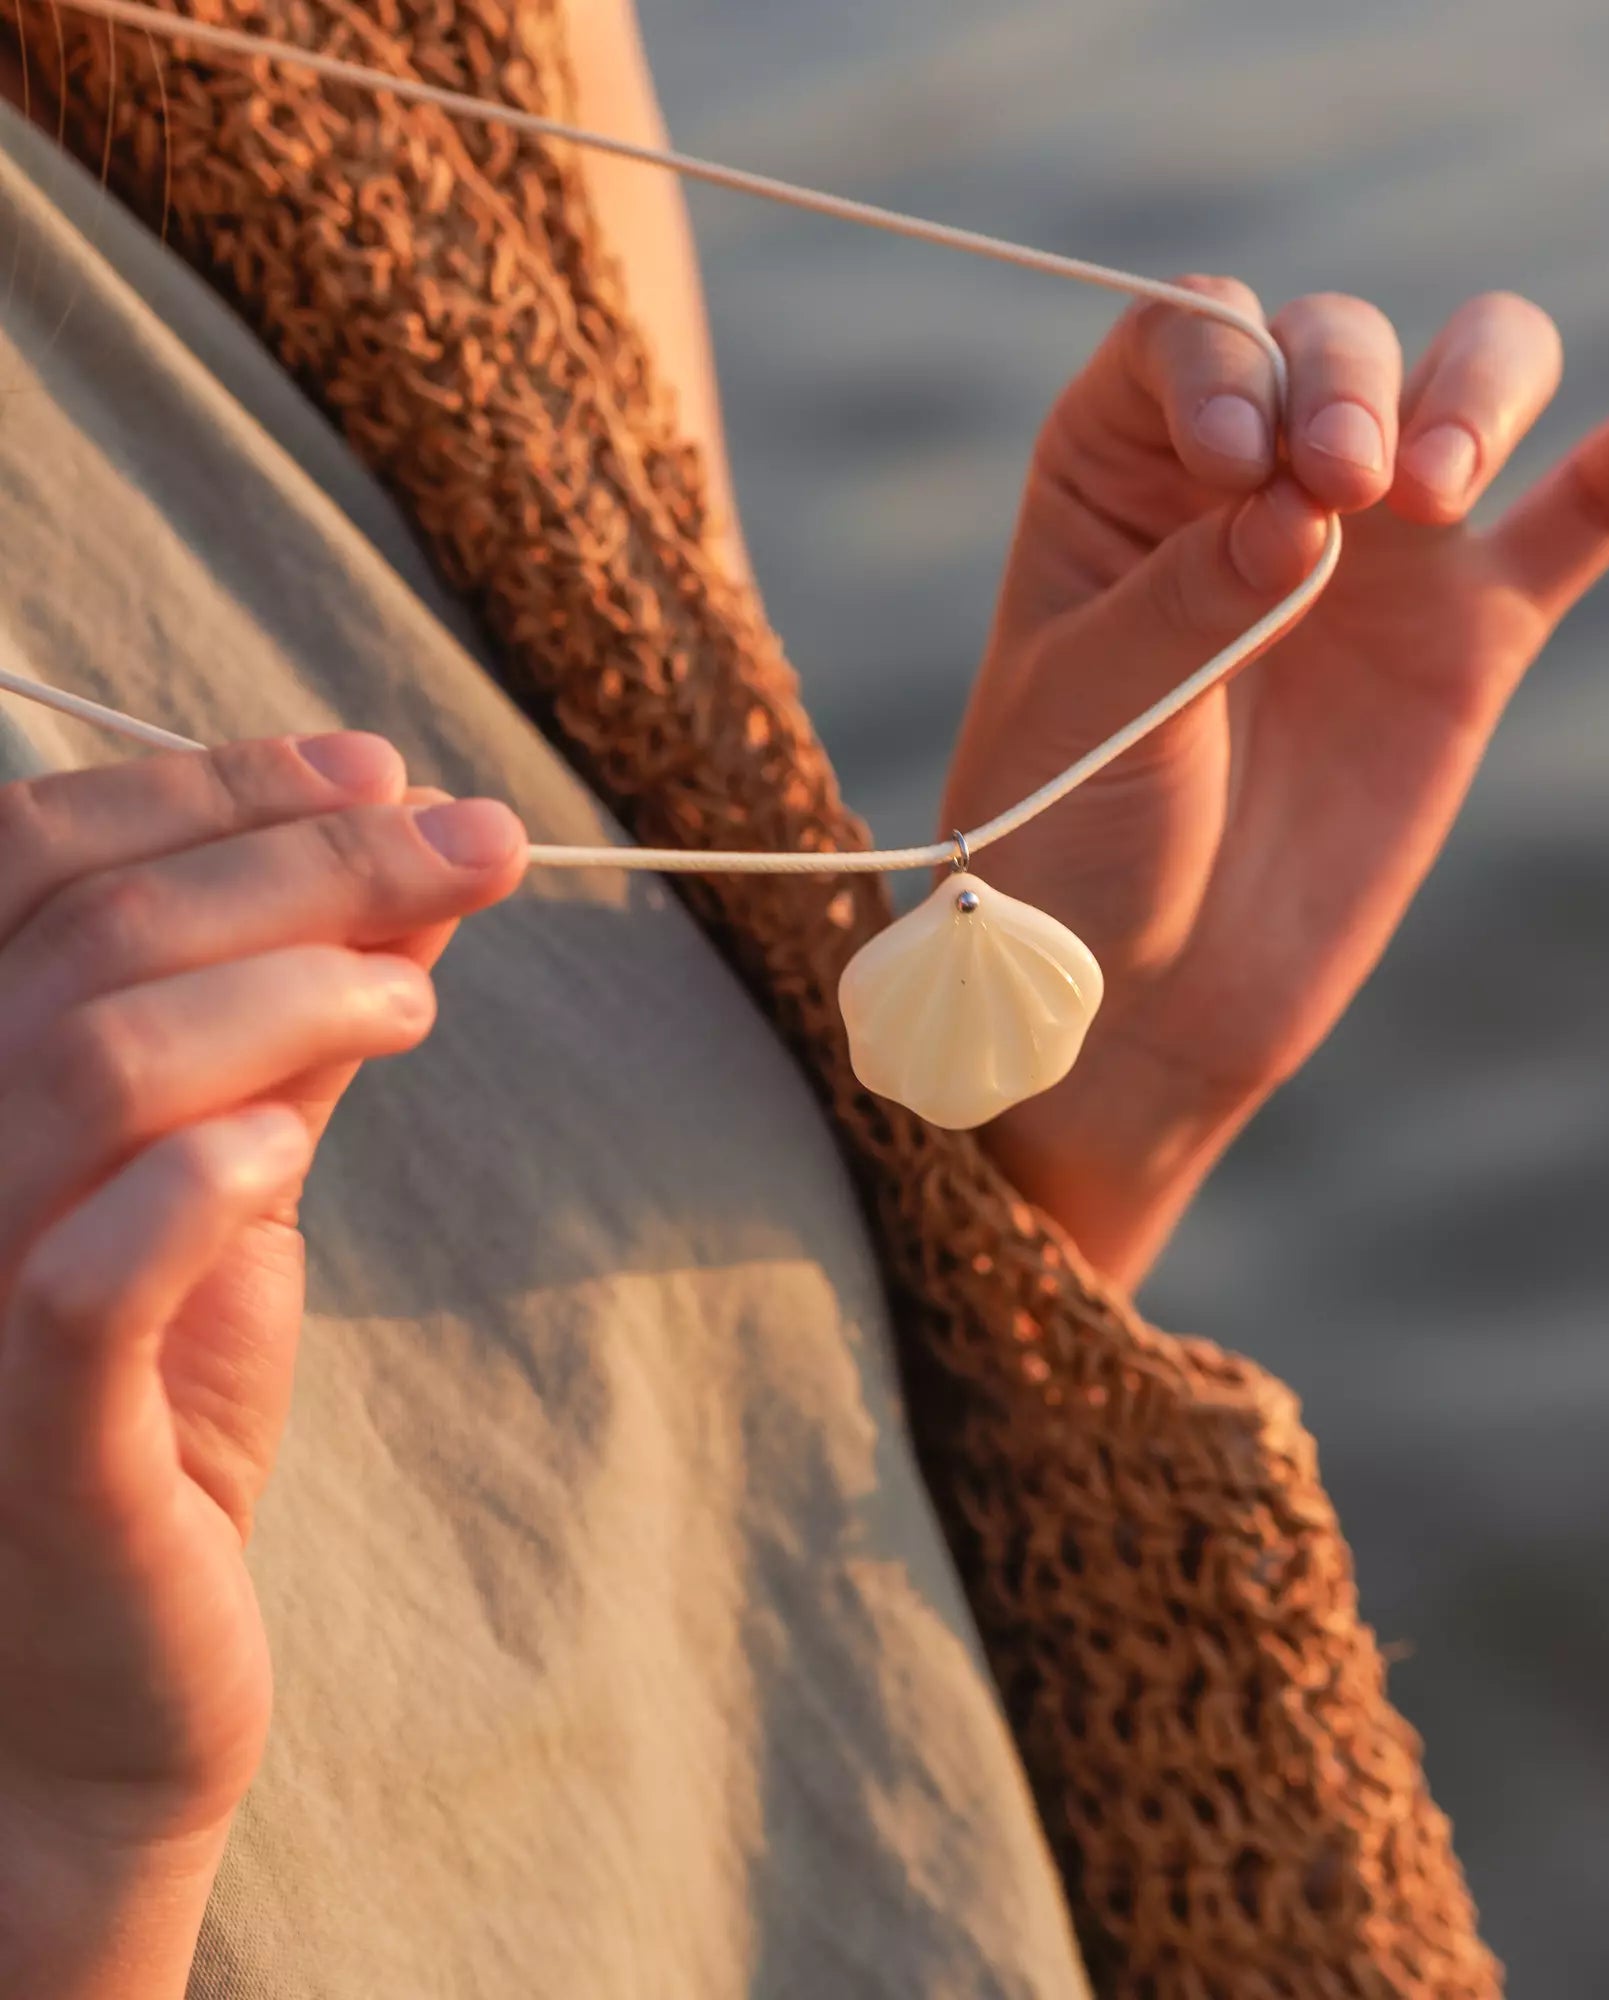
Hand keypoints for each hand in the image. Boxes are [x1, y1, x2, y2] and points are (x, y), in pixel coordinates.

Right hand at [0, 738, 524, 1993]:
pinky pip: (79, 1279)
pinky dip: (198, 1180)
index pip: (35, 866)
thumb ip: (295, 1037)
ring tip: (416, 997)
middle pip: (87, 938)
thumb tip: (412, 878)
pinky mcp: (28, 1445)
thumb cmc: (155, 1416)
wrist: (97, 1688)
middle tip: (473, 838)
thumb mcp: (228, 1186)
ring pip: (82, 1067)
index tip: (383, 769)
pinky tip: (299, 1139)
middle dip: (305, 856)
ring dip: (286, 991)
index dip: (212, 792)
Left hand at [945, 281, 1608, 1288]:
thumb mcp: (1088, 706)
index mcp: (1124, 471)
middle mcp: (1258, 482)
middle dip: (1348, 383)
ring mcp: (1375, 555)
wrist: (1143, 991)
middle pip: (1339, 341)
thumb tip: (1305, 514)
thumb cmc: (1071, 840)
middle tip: (1338, 487)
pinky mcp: (1468, 640)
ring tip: (1430, 493)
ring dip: (1470, 396)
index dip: (1228, 361)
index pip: (1196, 333)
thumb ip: (1186, 597)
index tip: (1229, 459)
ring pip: (1467, 386)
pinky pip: (1570, 528)